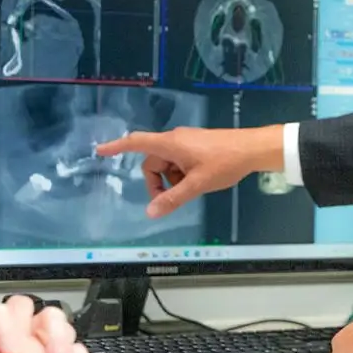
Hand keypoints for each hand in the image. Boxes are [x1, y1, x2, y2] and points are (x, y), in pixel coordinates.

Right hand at [93, 125, 283, 217]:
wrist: (252, 149)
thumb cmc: (223, 163)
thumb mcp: (196, 185)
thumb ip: (173, 199)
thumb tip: (150, 212)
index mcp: (170, 144)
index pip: (136, 143)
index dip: (116, 147)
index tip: (100, 151)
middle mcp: (174, 140)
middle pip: (152, 161)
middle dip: (157, 182)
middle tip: (171, 200)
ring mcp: (186, 142)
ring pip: (167, 164)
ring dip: (171, 180)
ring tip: (191, 189)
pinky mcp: (196, 146)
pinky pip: (178, 161)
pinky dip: (181, 174)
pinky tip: (198, 182)